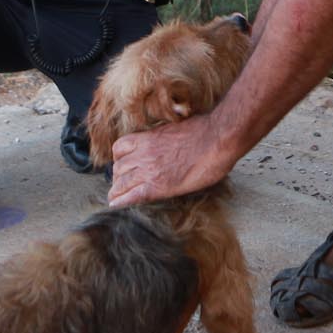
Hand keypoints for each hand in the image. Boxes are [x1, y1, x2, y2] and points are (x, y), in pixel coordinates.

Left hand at [107, 114, 235, 206]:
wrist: (216, 139)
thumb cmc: (203, 131)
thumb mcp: (175, 127)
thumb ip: (162, 136)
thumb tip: (163, 138)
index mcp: (147, 138)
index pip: (119, 148)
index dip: (118, 158)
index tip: (123, 164)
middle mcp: (143, 154)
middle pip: (118, 167)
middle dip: (118, 176)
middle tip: (122, 183)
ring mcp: (149, 170)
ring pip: (121, 182)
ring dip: (118, 190)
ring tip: (117, 196)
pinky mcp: (158, 186)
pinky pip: (132, 196)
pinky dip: (121, 201)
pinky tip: (115, 205)